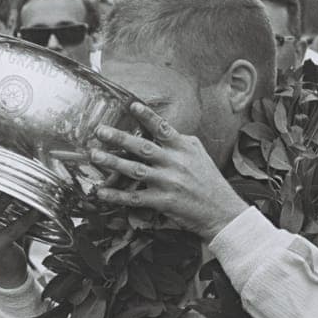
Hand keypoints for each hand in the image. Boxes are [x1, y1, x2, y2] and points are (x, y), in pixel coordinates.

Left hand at [90, 102, 247, 241]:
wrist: (222, 212)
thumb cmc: (210, 182)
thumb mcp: (199, 155)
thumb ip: (181, 141)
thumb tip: (163, 130)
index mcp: (184, 148)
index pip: (163, 128)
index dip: (147, 116)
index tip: (130, 105)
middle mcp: (175, 163)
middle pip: (143, 147)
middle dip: (120, 138)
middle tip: (100, 131)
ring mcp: (168, 183)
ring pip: (135, 170)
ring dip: (112, 162)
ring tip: (94, 156)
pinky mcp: (163, 202)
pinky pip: (135, 198)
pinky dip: (116, 195)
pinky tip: (100, 192)